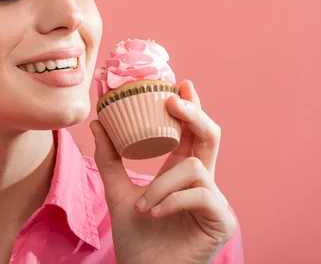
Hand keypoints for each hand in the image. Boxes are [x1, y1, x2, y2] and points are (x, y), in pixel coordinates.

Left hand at [92, 80, 236, 263]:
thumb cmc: (136, 237)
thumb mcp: (117, 191)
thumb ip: (109, 158)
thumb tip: (97, 121)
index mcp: (181, 173)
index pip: (190, 133)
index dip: (189, 107)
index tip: (180, 83)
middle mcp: (202, 183)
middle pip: (209, 136)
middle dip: (194, 113)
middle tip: (174, 99)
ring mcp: (215, 201)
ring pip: (195, 168)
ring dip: (163, 184)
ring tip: (144, 206)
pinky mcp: (222, 220)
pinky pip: (200, 194)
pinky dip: (172, 200)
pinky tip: (155, 214)